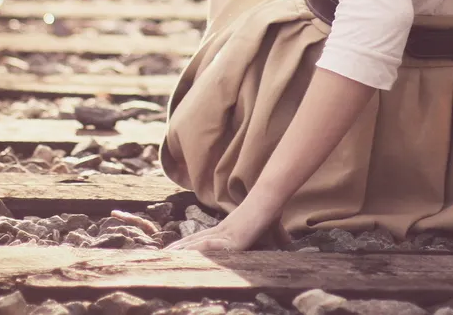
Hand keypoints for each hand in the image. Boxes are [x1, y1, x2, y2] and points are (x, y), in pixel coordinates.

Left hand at [164, 208, 291, 252]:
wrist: (271, 199)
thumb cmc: (271, 212)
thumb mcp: (273, 231)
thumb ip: (278, 238)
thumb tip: (290, 246)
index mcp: (228, 229)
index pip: (204, 237)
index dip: (190, 243)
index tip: (177, 247)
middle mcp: (223, 230)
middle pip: (196, 240)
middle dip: (180, 247)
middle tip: (162, 252)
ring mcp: (225, 233)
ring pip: (198, 242)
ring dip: (182, 248)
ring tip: (166, 253)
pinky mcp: (232, 238)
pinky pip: (210, 244)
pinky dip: (196, 248)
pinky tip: (186, 252)